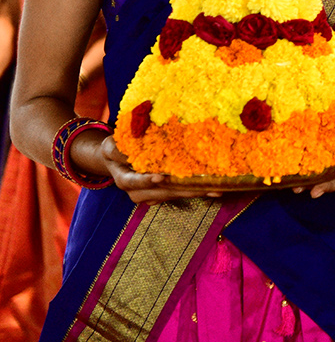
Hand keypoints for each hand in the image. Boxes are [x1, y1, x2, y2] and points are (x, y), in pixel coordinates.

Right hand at [101, 136, 224, 202]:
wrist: (118, 160)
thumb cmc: (116, 149)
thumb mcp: (112, 146)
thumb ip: (118, 149)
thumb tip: (129, 148)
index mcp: (124, 180)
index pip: (135, 182)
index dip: (147, 181)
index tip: (160, 177)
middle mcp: (138, 192)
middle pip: (162, 191)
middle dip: (183, 189)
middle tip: (204, 187)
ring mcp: (150, 195)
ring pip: (174, 195)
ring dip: (195, 192)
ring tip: (216, 190)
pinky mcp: (161, 195)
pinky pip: (179, 193)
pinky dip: (195, 190)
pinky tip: (213, 188)